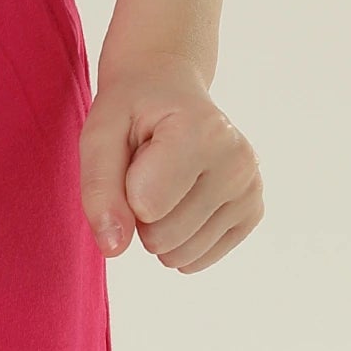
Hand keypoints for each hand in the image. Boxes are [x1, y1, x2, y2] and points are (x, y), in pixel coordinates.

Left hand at [79, 57, 262, 271]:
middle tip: (147, 170)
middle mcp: (238, 160)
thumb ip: (99, 189)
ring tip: (165, 182)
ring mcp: (250, 188)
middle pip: (161, 236)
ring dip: (158, 227)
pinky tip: (182, 199)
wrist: (169, 90)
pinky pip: (196, 260)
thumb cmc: (132, 111)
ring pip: (178, 254)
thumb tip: (114, 247)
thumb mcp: (99, 135)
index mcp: (203, 131)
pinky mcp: (251, 211)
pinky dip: (177, 240)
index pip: (144, 206)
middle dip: (139, 213)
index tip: (135, 154)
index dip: (122, 192)